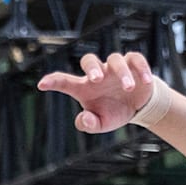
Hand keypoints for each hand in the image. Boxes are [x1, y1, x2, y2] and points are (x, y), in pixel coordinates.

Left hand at [38, 51, 164, 133]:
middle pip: (89, 60)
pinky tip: (144, 82)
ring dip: (122, 73)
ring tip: (128, 88)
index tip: (42, 84)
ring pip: (115, 60)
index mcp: (85, 88)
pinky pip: (135, 59)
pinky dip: (140, 69)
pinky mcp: (134, 65)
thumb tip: (83, 120)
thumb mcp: (102, 123)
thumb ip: (90, 124)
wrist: (138, 106)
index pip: (65, 81)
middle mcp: (99, 74)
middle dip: (92, 68)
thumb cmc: (115, 112)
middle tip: (96, 80)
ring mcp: (115, 68)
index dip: (54, 82)